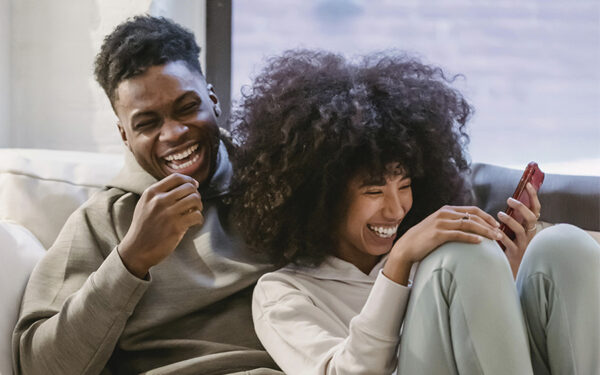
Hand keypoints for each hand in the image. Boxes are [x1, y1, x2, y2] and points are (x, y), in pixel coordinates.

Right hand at [118, 173, 203, 277]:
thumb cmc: (143, 228)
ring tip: (195, 212)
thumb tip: (184, 186)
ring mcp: (168, 213)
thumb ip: (159, 194)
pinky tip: (195, 223)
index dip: (189, 180)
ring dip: (199, 206)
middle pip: (189, 187)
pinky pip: (197, 215)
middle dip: (196, 194)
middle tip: (195, 203)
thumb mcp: (145, 205)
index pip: (176, 178)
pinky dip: (199, 219)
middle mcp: (159, 200)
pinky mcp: (175, 227)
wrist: (136, 250)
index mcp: (151, 193)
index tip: (194, 186)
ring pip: (195, 199)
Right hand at [384, 205, 501, 284]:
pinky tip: (480, 242)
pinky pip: (458, 234)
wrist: (407, 246)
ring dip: (485, 231)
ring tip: (496, 238)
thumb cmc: (425, 238)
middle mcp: (445, 214)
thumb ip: (452, 223)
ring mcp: (441, 223)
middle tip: (501, 233)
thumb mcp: (439, 226)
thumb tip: (469, 227)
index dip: (487, 216)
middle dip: (489, 224)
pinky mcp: (438, 234)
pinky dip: (471, 237)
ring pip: (469, 224)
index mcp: (447, 210)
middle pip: (473, 216)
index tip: (497, 225)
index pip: (472, 210)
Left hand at [497, 182, 540, 277]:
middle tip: (510, 199)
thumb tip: (510, 201)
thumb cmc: (512, 247)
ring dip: (510, 220)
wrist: (513, 270)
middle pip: (531, 218)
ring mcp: (523, 245)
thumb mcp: (515, 231)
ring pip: (520, 230)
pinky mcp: (515, 254)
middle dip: (521, 207)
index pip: (536, 209)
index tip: (528, 184)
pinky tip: (495, 232)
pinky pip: (509, 243)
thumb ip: (515, 218)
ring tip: (499, 213)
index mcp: (530, 228)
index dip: (533, 197)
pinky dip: (502, 236)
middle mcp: (530, 235)